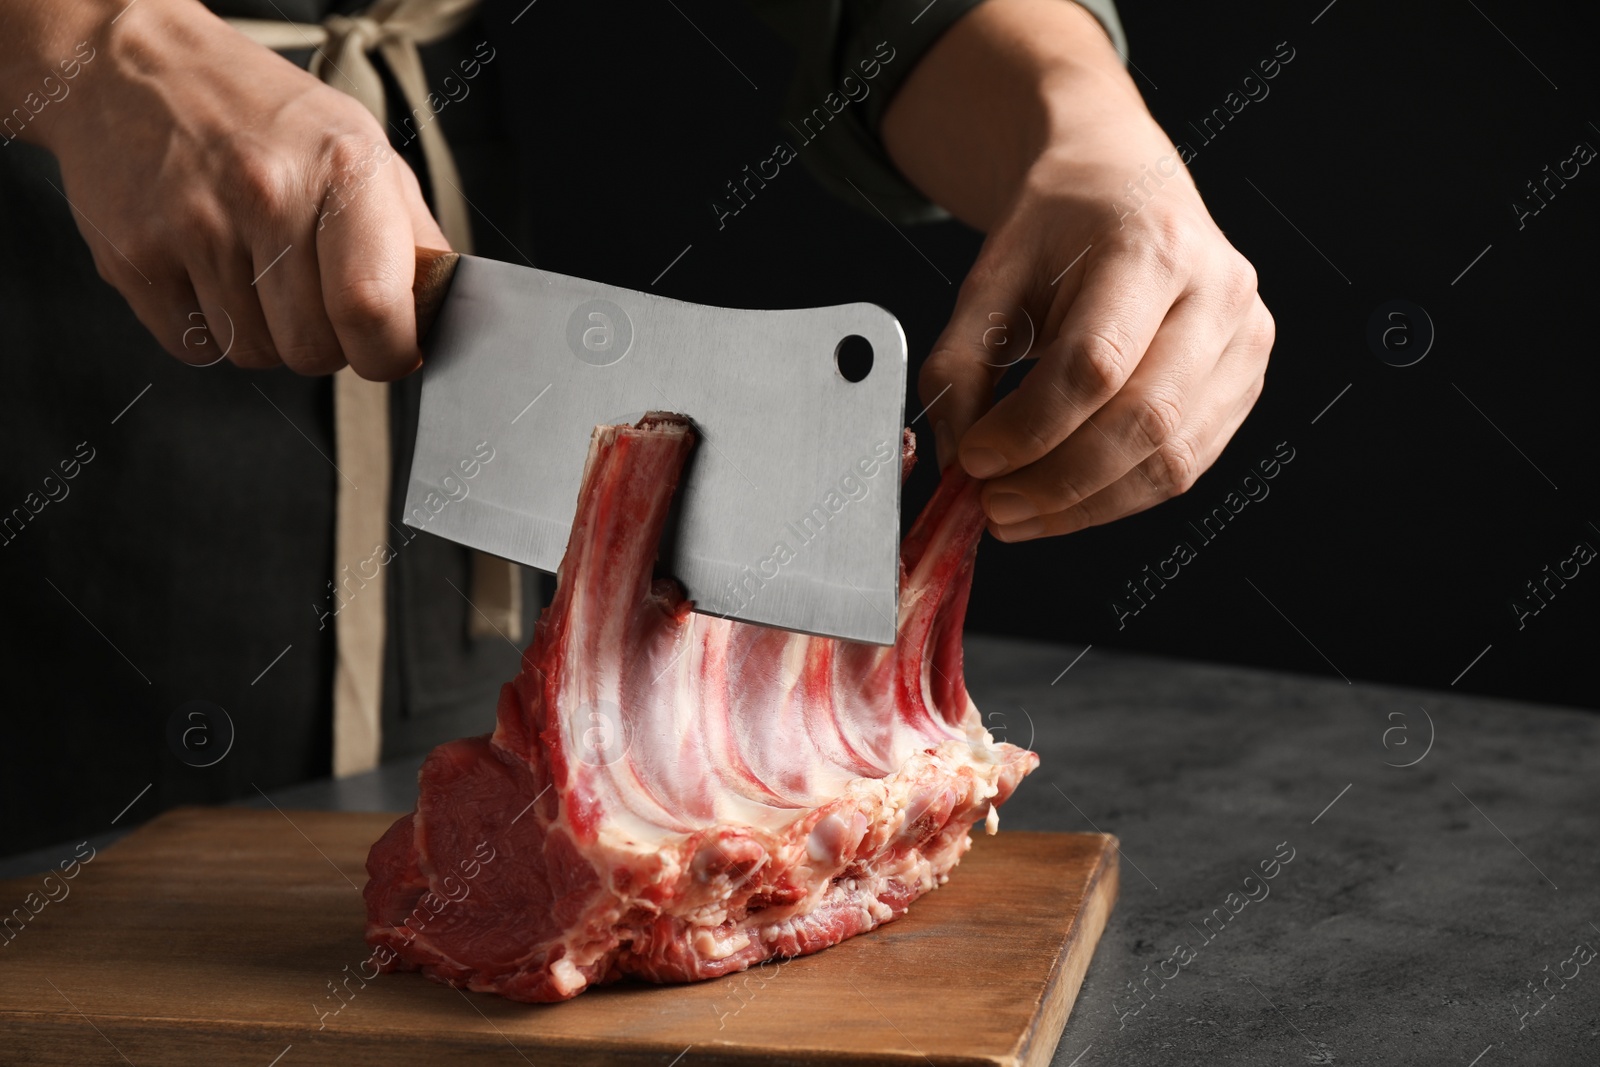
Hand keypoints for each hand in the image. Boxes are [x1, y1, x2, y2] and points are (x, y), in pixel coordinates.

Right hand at [14, 0, 445, 378]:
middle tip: (313, 290)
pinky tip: (210, 270)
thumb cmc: (260, 113)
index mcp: (340, 169)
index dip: (388, 351)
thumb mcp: (362, 147)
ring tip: (256, 266)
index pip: (373, 308)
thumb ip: (414, 236)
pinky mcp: (135, 257)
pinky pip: (196, 347)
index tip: (389, 346)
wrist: (133, 68)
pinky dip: (211, 327)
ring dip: (266, 332)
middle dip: (325, 341)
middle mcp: (266, 195)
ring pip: (255, 354)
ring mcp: (193, 227)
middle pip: (313, 350)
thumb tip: (440, 313)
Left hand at [883, 0, 1273, 540]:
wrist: (1122, 182)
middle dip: (1058, 483)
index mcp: (1150, 244)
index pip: (1094, 364)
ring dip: (1086, 505)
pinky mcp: (1246, 380)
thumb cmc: (1058, 223)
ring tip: (1018, 513)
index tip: (974, 461)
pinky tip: (1063, 500)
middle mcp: (1217, 290)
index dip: (1029, 429)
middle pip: (1144, 421)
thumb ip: (959, 364)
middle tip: (991, 507)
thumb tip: (956, 460)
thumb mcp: (989, 274)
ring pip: (1172, 459)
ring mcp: (1244, 339)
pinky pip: (1186, 464)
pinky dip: (1118, 498)